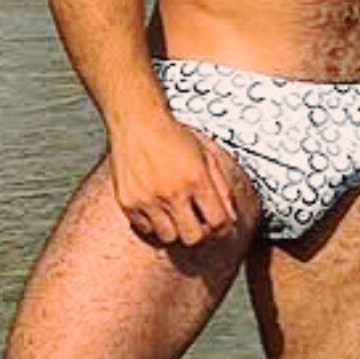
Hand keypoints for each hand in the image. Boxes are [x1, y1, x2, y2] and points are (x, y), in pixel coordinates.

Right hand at [109, 115, 238, 247]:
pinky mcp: (128, 202)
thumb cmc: (171, 135)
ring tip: (176, 214)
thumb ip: (221, 187)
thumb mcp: (206, 155)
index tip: (220, 226)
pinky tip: (158, 209)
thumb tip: (231, 216)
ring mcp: (148, 199)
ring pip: (169, 237)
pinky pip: (145, 229)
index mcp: (195, 178)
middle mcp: (171, 191)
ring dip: (176, 230)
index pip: (218, 222)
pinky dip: (154, 225)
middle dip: (200, 233)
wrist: (137, 121)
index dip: (223, 228)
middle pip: (193, 237)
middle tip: (199, 222)